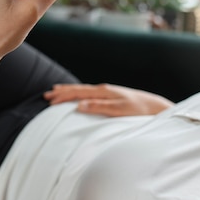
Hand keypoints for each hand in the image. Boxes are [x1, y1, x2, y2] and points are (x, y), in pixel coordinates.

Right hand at [44, 83, 172, 116]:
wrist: (153, 106)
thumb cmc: (137, 109)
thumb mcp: (118, 110)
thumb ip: (98, 107)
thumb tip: (79, 105)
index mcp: (103, 92)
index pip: (78, 93)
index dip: (63, 96)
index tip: (50, 101)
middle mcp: (103, 89)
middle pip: (78, 89)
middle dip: (62, 92)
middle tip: (47, 95)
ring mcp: (106, 91)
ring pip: (82, 90)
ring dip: (68, 90)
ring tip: (56, 90)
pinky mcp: (110, 95)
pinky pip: (88, 92)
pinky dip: (78, 92)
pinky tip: (77, 95)